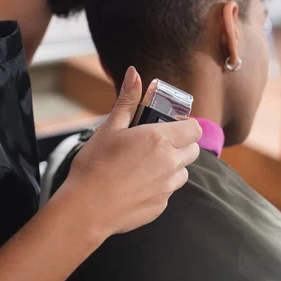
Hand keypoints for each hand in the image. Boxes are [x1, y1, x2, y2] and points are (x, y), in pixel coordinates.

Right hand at [62, 67, 201, 236]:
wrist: (86, 208)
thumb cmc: (95, 164)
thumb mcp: (110, 127)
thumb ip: (128, 100)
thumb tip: (134, 73)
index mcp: (160, 139)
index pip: (194, 128)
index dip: (185, 125)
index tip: (170, 126)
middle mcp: (170, 163)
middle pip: (193, 150)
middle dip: (180, 145)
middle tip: (154, 144)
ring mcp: (167, 187)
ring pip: (182, 172)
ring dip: (171, 166)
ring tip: (143, 166)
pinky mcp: (161, 206)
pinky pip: (168, 192)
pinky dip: (159, 186)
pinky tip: (135, 186)